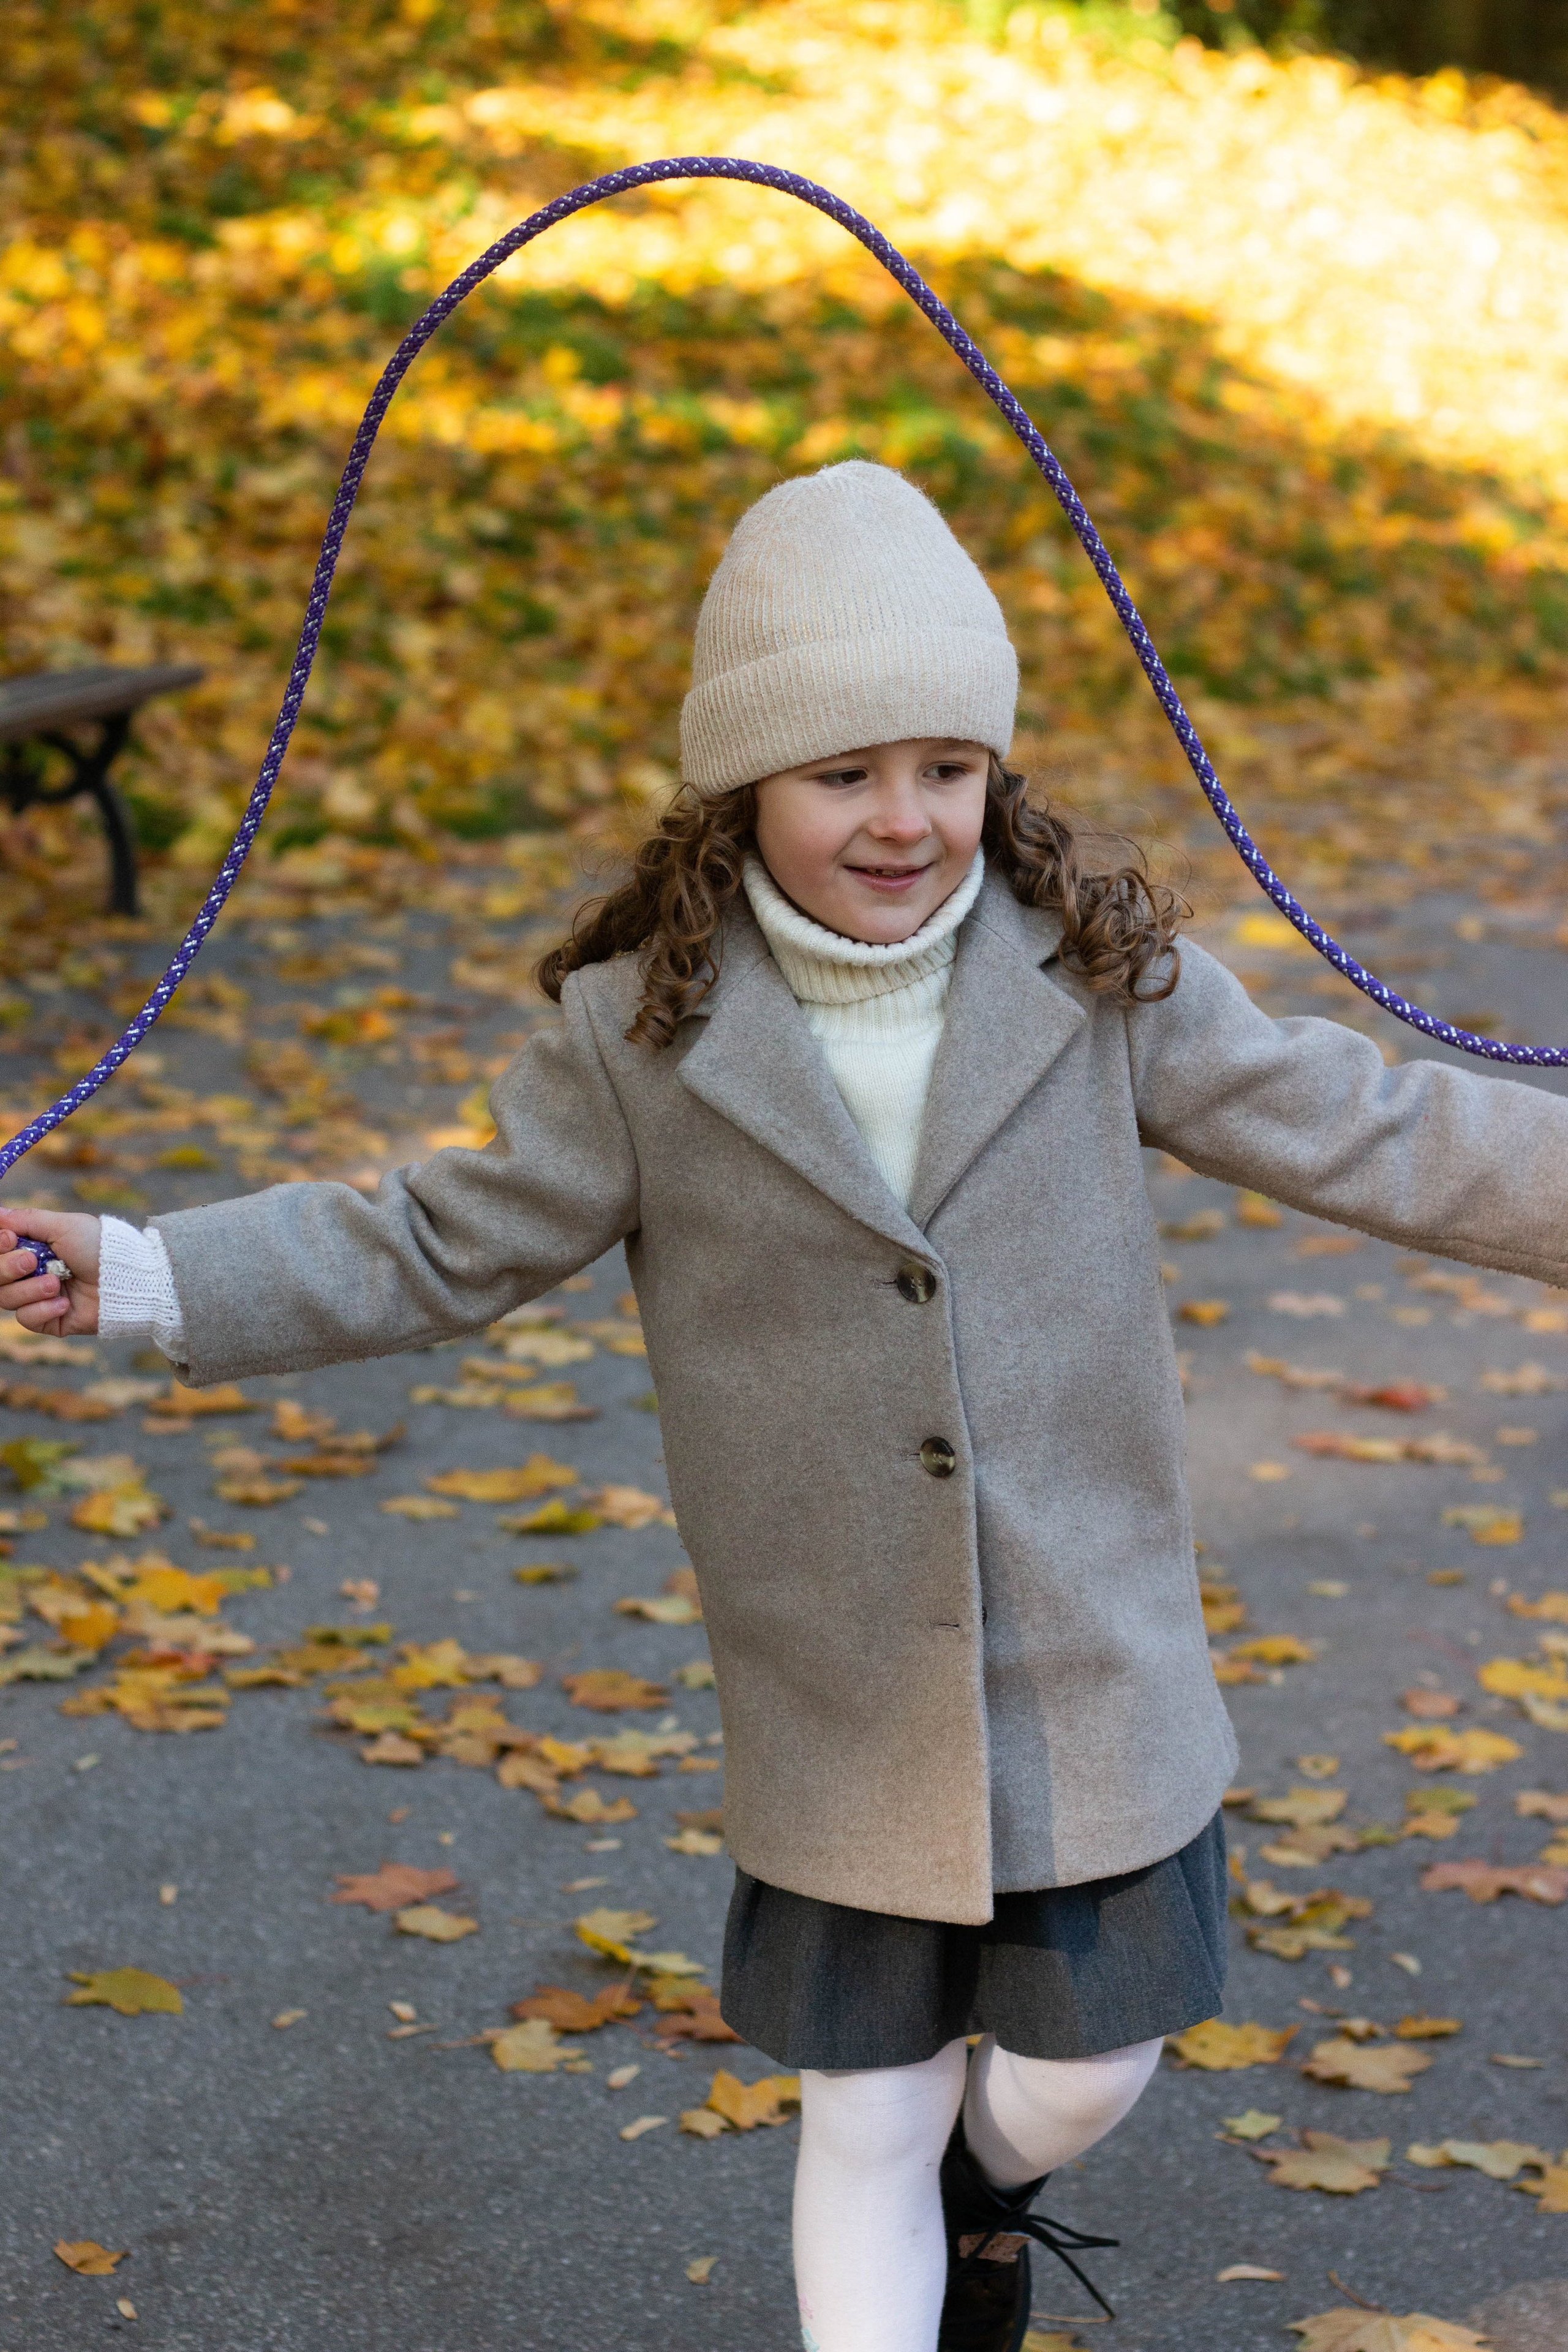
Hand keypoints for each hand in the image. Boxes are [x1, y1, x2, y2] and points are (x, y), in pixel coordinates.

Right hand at [0, 1210, 101, 1335]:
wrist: (127, 1278)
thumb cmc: (99, 1247)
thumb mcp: (64, 1226)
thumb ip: (27, 1220)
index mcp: (30, 1248)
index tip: (10, 1239)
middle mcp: (29, 1273)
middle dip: (7, 1267)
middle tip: (32, 1261)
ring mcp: (38, 1298)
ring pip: (5, 1298)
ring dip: (29, 1289)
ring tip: (56, 1283)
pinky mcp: (48, 1320)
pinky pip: (26, 1318)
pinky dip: (43, 1309)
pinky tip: (64, 1303)